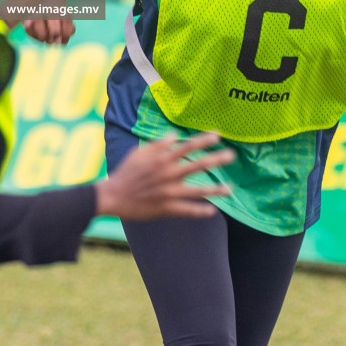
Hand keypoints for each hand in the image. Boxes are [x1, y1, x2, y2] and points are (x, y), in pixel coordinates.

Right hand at [95, 133, 234, 220]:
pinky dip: (200, 211)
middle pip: (197, 165)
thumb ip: (157, 144)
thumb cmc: (126, 172)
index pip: (187, 146)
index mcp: (162, 159)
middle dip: (216, 159)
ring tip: (229, 189)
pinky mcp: (166, 208)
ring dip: (215, 189)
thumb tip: (174, 135)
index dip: (203, 140)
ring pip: (197, 190)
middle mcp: (168, 174)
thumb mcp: (139, 153)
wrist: (113, 196)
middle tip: (232, 155)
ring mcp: (169, 192)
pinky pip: (187, 210)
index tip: (218, 135)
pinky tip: (212, 210)